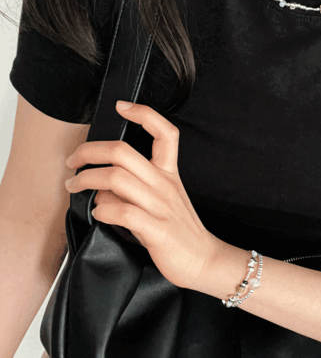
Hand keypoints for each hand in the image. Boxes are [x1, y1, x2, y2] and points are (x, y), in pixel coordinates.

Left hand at [64, 100, 221, 290]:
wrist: (203, 259)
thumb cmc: (178, 229)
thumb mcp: (162, 200)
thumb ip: (134, 187)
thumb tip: (100, 184)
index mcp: (169, 173)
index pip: (164, 133)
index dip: (144, 113)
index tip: (121, 107)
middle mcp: (165, 184)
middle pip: (123, 152)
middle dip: (89, 151)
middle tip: (72, 161)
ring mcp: (161, 206)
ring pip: (116, 179)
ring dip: (86, 180)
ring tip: (74, 187)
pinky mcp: (157, 230)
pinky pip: (122, 212)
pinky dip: (102, 210)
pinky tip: (98, 213)